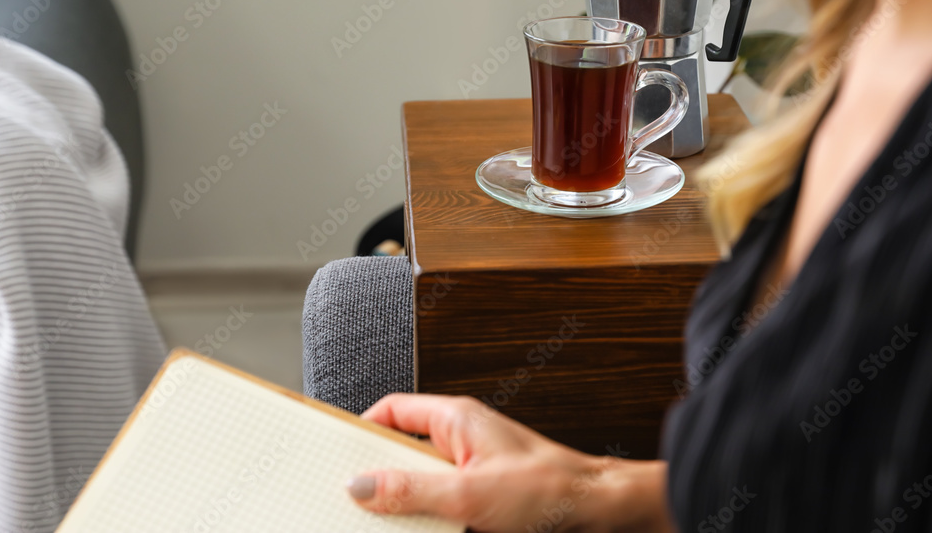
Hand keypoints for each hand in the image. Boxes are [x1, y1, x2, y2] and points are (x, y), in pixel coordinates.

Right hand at [346, 393, 675, 532]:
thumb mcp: (467, 494)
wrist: (596, 511)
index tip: (335, 455)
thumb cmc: (547, 490)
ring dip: (403, 500)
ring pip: (419, 479)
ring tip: (383, 520)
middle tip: (352, 499)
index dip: (360, 430)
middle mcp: (461, 437)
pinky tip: (417, 528)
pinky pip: (440, 499)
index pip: (391, 410)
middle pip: (400, 448)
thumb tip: (362, 485)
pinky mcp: (481, 493)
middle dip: (377, 473)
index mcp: (455, 419)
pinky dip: (425, 514)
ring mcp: (471, 465)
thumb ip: (411, 489)